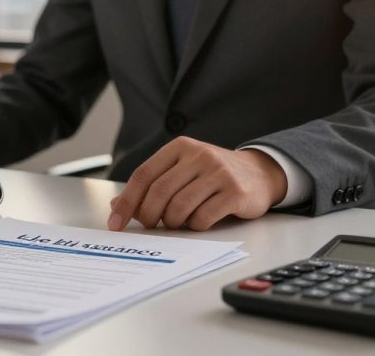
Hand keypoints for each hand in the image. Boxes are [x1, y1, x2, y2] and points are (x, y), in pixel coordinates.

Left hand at [107, 137, 286, 231]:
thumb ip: (151, 185)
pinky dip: (195, 225)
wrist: (259, 173)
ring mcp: (218, 173)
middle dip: (148, 215)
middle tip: (150, 225)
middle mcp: (198, 155)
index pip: (143, 175)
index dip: (126, 201)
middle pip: (159, 192)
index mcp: (180, 147)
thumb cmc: (212, 175)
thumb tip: (116, 206)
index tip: (115, 223)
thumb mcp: (181, 171)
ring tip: (178, 221)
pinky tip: (200, 220)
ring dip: (173, 222)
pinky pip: (202, 218)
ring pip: (179, 207)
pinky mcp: (235, 192)